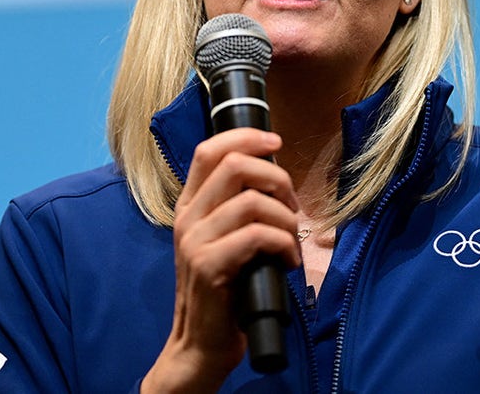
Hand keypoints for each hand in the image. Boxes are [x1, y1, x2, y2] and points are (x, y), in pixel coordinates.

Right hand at [143, 129, 299, 392]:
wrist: (202, 343)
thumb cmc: (226, 289)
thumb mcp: (226, 239)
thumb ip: (238, 207)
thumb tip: (275, 177)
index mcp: (190, 205)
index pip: (209, 149)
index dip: (246, 137)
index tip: (276, 142)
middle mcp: (188, 217)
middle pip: (234, 165)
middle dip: (277, 178)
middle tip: (292, 205)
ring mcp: (195, 242)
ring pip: (252, 201)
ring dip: (286, 219)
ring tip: (291, 241)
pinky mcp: (209, 267)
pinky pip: (257, 236)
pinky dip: (284, 244)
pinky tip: (287, 262)